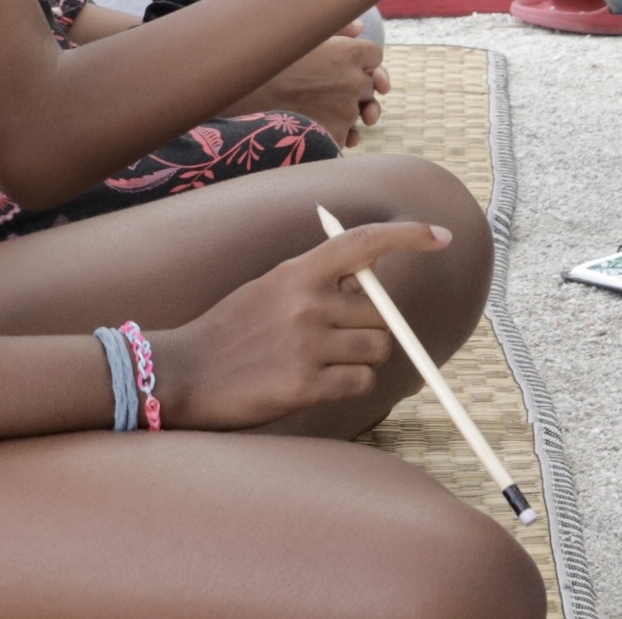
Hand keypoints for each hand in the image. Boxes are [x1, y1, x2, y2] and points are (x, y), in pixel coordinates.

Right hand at [155, 220, 450, 429]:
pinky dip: (349, 385)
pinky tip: (315, 385)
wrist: (180, 374)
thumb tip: (369, 276)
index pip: (364, 243)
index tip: (441, 236)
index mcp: (297, 271)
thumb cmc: (229, 331)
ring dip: (361, 360)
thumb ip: (316, 280)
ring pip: (377, 349)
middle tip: (335, 340)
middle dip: (371, 328)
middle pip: (382, 313)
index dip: (408, 236)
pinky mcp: (305, 384)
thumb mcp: (269, 288)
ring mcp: (307, 344)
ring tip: (319, 363)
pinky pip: (360, 382)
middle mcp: (307, 302)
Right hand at [242, 25, 388, 147]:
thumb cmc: (266, 62)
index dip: (363, 60)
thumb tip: (361, 27)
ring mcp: (347, 111)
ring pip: (359, 112)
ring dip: (349, 112)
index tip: (350, 65)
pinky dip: (337, 134)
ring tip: (331, 113)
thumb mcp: (302, 37)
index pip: (375, 55)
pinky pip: (345, 135)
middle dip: (357, 87)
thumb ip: (336, 29)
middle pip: (369, 85)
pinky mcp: (336, 136)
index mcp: (349, 53)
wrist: (238, 100)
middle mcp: (354, 81)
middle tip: (334, 90)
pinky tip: (322, 129)